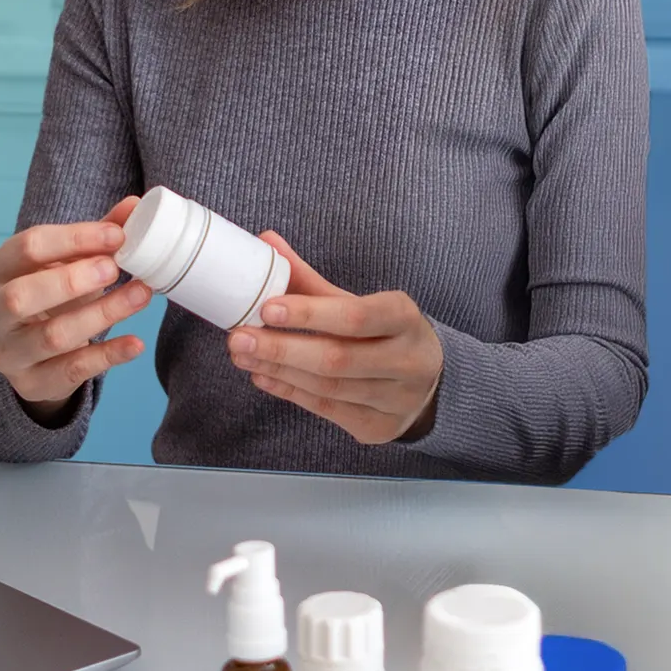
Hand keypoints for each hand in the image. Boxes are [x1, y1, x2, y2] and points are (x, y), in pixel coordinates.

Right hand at [0, 196, 151, 423]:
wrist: (32, 354)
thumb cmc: (51, 295)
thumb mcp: (67, 263)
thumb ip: (96, 236)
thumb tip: (134, 205)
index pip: (27, 247)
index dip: (73, 238)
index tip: (116, 235)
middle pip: (22, 296)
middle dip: (71, 280)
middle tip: (114, 268)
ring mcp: (8, 353)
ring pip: (51, 336)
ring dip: (101, 314)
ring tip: (140, 295)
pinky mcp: (32, 384)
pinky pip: (71, 371)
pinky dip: (106, 356)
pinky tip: (135, 343)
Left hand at [227, 231, 443, 445]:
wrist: (431, 381)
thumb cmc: (384, 332)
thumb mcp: (357, 302)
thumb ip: (310, 279)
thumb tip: (266, 242)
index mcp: (404, 318)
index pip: (355, 316)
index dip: (310, 313)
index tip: (266, 308)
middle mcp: (407, 361)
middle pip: (337, 358)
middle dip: (281, 348)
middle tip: (238, 337)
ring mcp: (395, 400)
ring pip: (328, 388)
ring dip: (278, 369)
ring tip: (241, 354)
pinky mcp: (378, 427)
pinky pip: (326, 410)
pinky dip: (289, 391)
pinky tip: (261, 375)